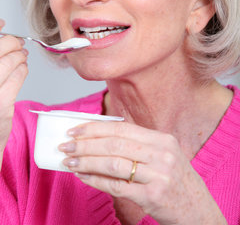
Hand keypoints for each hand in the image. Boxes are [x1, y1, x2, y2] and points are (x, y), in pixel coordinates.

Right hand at [0, 20, 27, 159]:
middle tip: (16, 42)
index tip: (2, 24)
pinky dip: (23, 68)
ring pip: (8, 62)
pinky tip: (22, 67)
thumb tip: (1, 27)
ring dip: (19, 55)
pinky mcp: (1, 105)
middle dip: (10, 42)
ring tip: (21, 54)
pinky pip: (17, 77)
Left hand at [59, 121, 226, 224]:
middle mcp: (162, 154)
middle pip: (114, 144)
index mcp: (162, 139)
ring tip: (69, 161)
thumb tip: (100, 138)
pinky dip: (95, 180)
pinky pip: (116, 185)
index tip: (75, 130)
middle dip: (85, 144)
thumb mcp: (163, 155)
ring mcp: (158, 175)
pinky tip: (83, 176)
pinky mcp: (153, 196)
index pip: (121, 129)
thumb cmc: (175, 180)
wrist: (198, 210)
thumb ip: (137, 145)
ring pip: (112, 163)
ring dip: (86, 161)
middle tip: (65, 146)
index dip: (95, 128)